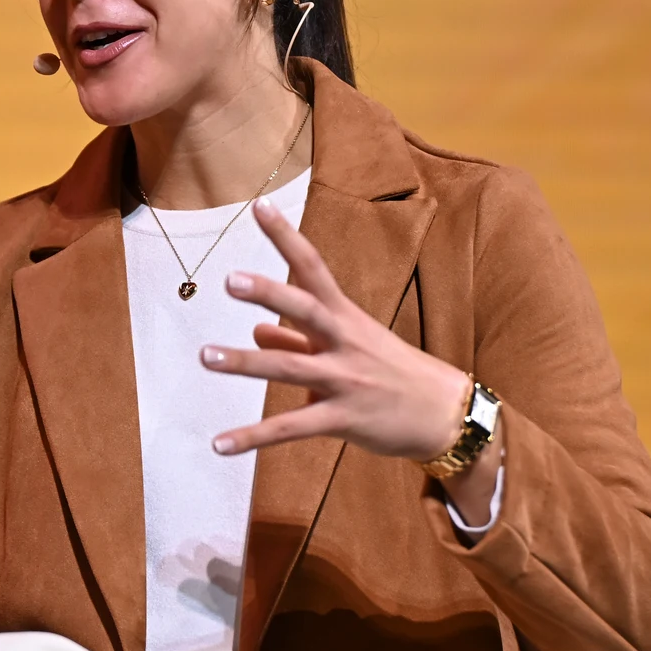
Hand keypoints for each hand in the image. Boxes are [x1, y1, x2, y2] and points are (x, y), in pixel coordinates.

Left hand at [202, 199, 501, 522]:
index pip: (313, 267)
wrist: (444, 413)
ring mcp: (345, 380)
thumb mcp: (350, 347)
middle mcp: (345, 341)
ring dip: (245, 363)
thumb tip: (256, 330)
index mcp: (346, 317)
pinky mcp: (343, 418)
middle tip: (230, 280)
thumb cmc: (394, 373)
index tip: (259, 206)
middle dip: (269, 294)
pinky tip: (219, 444)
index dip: (286, 237)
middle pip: (305, 309)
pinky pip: (291, 428)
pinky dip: (253, 437)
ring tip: (205, 356)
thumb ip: (299, 340)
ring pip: (289, 368)